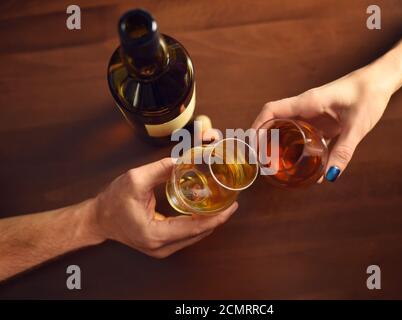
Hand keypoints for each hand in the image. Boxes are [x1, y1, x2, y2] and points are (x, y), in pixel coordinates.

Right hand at [89, 158, 237, 257]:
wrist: (99, 218)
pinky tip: (207, 212)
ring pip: (195, 237)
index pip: (195, 228)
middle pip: (199, 235)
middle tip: (232, 203)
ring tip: (224, 206)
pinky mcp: (162, 245)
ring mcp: (162, 249)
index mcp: (155, 234)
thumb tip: (183, 160)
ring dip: (210, 222)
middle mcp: (161, 247)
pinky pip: (187, 235)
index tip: (232, 206)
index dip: (216, 217)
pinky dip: (199, 224)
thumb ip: (160, 169)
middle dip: (217, 218)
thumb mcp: (135, 180)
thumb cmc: (112, 202)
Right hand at [252, 65, 393, 181]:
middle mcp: (306, 107)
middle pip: (275, 121)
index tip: (251, 144)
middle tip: (263, 162)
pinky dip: (300, 148)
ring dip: (281, 145)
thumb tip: (329, 176)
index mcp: (308, 102)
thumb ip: (343, 151)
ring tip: (279, 167)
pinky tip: (307, 165)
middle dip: (264, 140)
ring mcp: (314, 114)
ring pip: (289, 129)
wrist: (381, 80)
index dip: (257, 126)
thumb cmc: (369, 94)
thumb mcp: (357, 125)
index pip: (272, 110)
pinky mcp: (323, 120)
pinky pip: (305, 134)